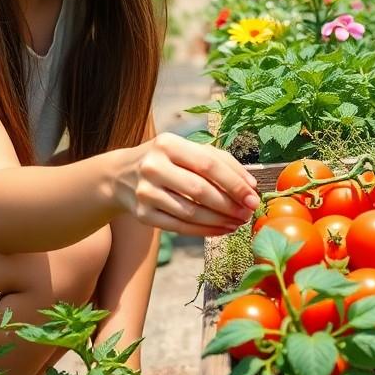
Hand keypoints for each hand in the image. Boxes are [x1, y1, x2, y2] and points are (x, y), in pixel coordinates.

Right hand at [114, 133, 259, 236]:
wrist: (121, 175)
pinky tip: (220, 229)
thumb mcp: (187, 150)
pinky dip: (204, 231)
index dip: (235, 183)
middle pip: (200, 191)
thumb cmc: (166, 160)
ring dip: (219, 221)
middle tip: (247, 213)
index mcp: (168, 144)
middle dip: (229, 205)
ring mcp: (145, 192)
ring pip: (190, 212)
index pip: (209, 164)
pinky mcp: (142, 214)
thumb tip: (250, 185)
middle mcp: (153, 166)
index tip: (253, 197)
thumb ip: (220, 161)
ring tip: (237, 223)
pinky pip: (179, 227)